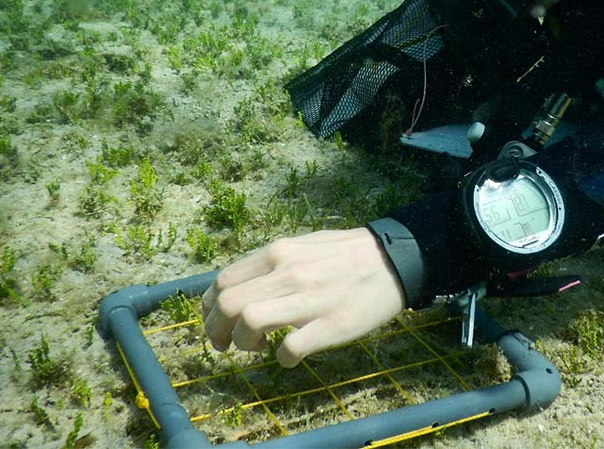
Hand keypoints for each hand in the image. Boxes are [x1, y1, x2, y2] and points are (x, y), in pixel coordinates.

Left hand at [201, 228, 404, 366]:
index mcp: (279, 252)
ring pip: (249, 322)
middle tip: (227, 344)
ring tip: (258, 347)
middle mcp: (288, 272)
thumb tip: (241, 284)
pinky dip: (282, 359)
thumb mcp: (304, 244)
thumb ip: (272, 262)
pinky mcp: (331, 325)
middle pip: (227, 304)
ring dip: (243, 343)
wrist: (394, 260)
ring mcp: (309, 299)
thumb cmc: (347, 253)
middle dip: (216, 332)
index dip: (209, 308)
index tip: (217, 322)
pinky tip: (290, 357)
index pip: (223, 281)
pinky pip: (289, 349)